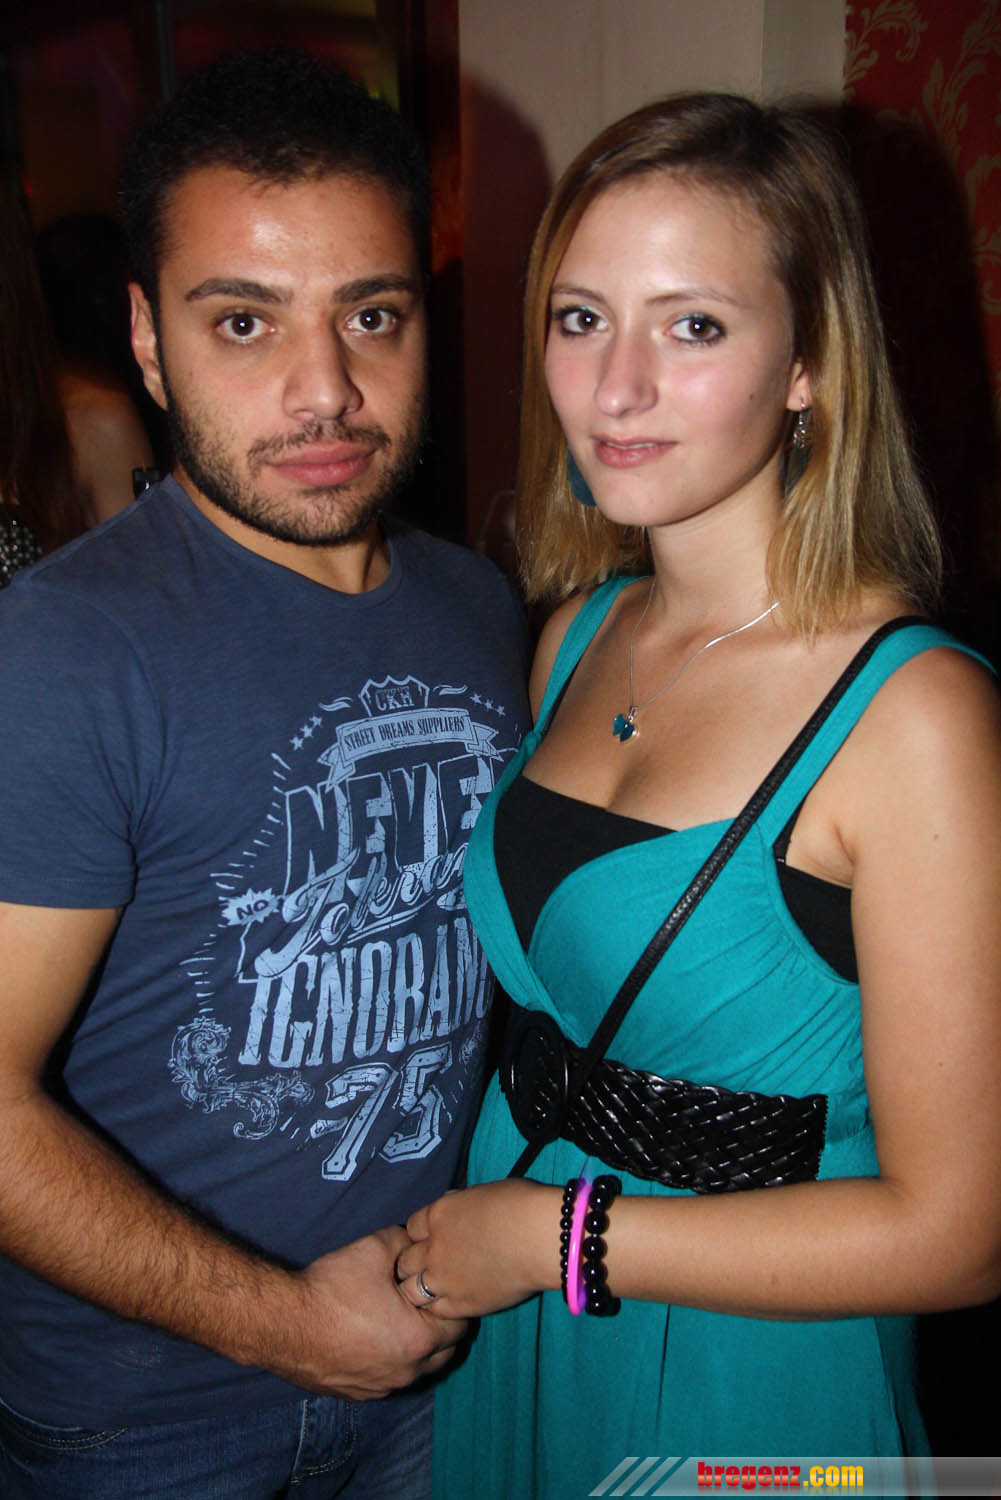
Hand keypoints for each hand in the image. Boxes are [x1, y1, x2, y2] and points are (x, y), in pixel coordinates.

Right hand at [266, 1226, 466, 1400]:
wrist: (282, 1323)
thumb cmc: (332, 1287)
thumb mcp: (375, 1248)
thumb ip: (406, 1242)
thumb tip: (416, 1241)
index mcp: (420, 1340)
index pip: (460, 1324)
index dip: (450, 1301)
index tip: (438, 1287)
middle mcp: (406, 1372)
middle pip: (444, 1352)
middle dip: (440, 1327)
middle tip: (424, 1302)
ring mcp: (381, 1388)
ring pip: (417, 1370)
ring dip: (417, 1348)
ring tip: (399, 1319)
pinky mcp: (358, 1394)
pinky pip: (388, 1380)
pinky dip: (390, 1361)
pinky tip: (373, 1338)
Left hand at [396, 1181, 561, 1318]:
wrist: (540, 1238)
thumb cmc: (520, 1205)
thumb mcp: (480, 1194)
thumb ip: (459, 1206)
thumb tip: (454, 1209)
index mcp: (438, 1215)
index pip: (411, 1227)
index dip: (422, 1234)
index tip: (432, 1238)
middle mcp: (433, 1248)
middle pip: (405, 1260)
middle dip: (414, 1262)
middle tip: (431, 1265)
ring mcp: (443, 1279)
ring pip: (410, 1290)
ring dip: (419, 1287)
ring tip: (436, 1287)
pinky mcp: (459, 1304)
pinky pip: (434, 1310)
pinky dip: (438, 1307)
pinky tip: (450, 1301)